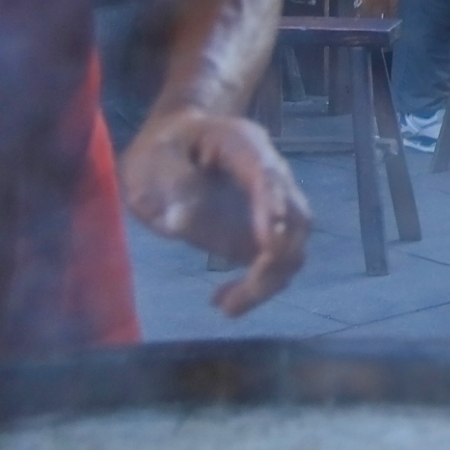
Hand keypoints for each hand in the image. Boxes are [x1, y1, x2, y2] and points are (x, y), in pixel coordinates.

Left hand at [122, 105, 309, 314]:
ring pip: (291, 249)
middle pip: (296, 220)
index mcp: (244, 145)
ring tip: (226, 305)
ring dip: (267, 281)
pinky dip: (256, 288)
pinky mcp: (261, 234)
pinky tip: (223, 301)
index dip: (272, 208)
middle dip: (277, 258)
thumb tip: (180, 223)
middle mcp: (270, 177)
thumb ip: (169, 184)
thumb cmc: (163, 148)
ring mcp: (271, 207)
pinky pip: (273, 265)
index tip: (268, 243)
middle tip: (241, 290)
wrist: (174, 148)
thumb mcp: (153, 160)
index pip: (268, 176)